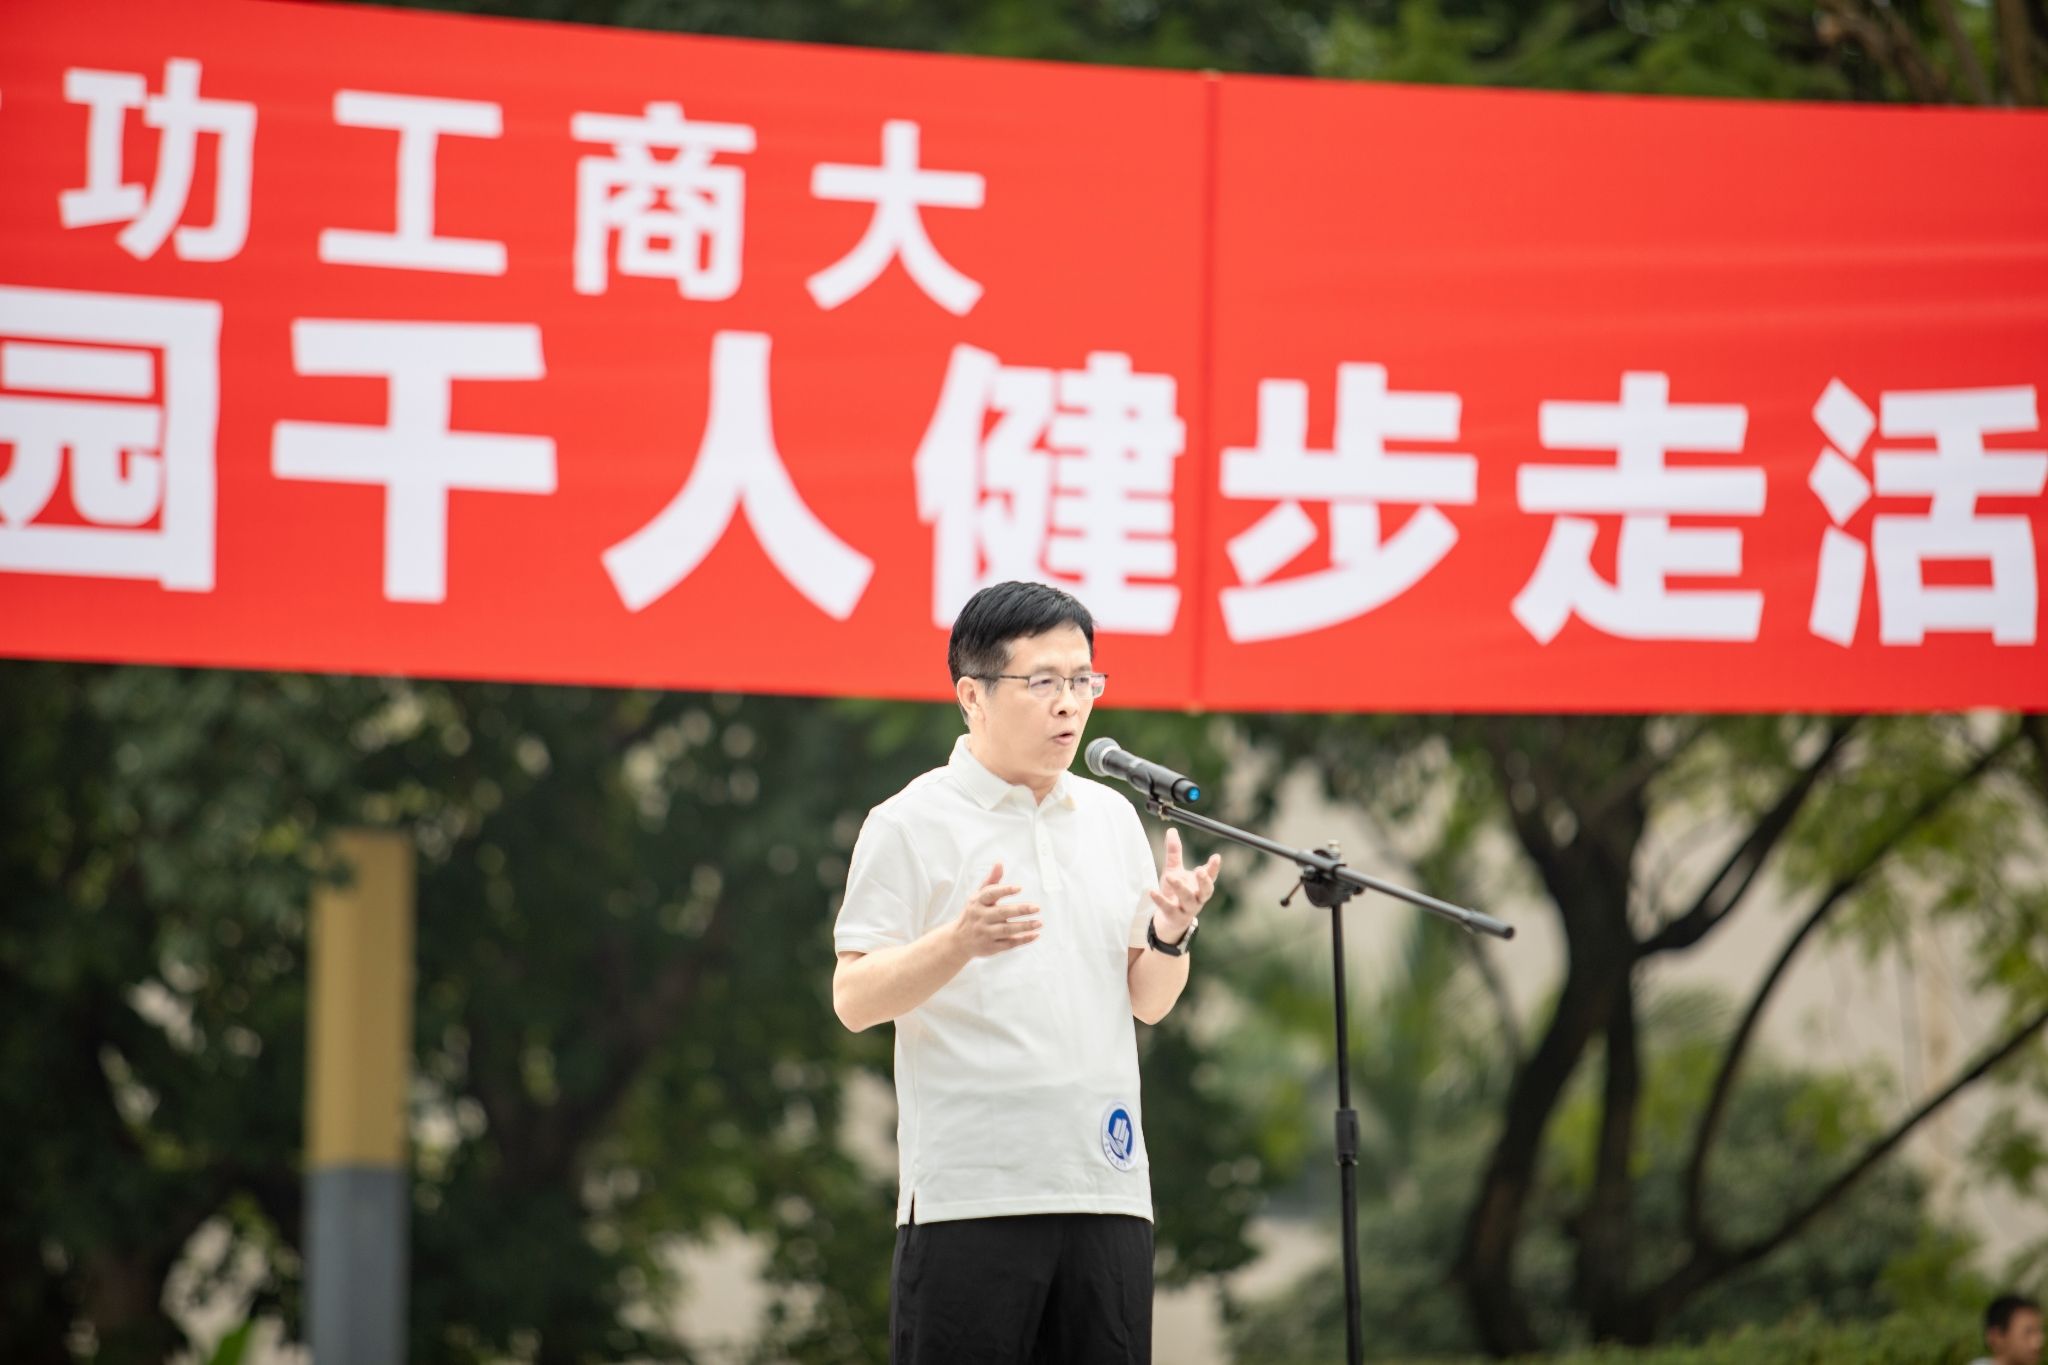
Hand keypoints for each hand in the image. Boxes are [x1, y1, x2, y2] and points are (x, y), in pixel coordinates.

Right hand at [953, 862, 1041, 957]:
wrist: (958, 941)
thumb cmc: (973, 914)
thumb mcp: (978, 896)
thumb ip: (991, 881)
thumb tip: (1000, 863)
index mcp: (978, 902)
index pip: (990, 894)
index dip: (1004, 890)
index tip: (1019, 888)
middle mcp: (981, 917)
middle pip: (1002, 913)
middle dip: (1020, 910)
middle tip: (1036, 907)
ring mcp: (986, 933)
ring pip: (1007, 930)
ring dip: (1024, 926)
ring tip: (1039, 922)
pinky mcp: (991, 947)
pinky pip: (1009, 944)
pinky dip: (1023, 940)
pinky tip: (1035, 934)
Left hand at [1149, 828, 1219, 943]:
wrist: (1168, 919)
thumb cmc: (1175, 892)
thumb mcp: (1174, 870)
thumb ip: (1174, 853)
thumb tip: (1171, 830)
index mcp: (1200, 886)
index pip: (1211, 876)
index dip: (1214, 868)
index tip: (1216, 857)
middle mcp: (1197, 898)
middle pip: (1206, 891)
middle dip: (1205, 881)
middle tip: (1200, 870)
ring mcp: (1187, 909)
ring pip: (1188, 900)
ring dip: (1181, 888)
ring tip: (1172, 876)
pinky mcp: (1174, 917)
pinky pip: (1168, 908)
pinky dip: (1160, 900)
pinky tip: (1152, 891)